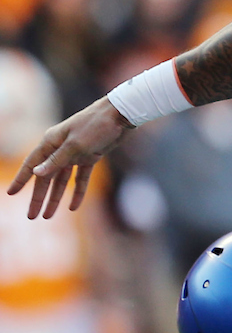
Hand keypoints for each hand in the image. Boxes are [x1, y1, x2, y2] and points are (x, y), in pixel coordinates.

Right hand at [6, 97, 133, 218]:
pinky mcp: (90, 157)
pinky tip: (73, 207)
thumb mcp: (75, 145)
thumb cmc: (95, 125)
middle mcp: (59, 149)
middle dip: (38, 197)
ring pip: (62, 180)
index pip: (32, 165)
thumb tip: (37, 172)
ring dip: (55, 198)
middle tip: (31, 216)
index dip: (21, 180)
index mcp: (51, 142)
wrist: (120, 115)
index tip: (11, 193)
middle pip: (46, 177)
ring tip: (48, 216)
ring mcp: (75, 153)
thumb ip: (56, 160)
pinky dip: (77, 192)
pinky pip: (80, 178)